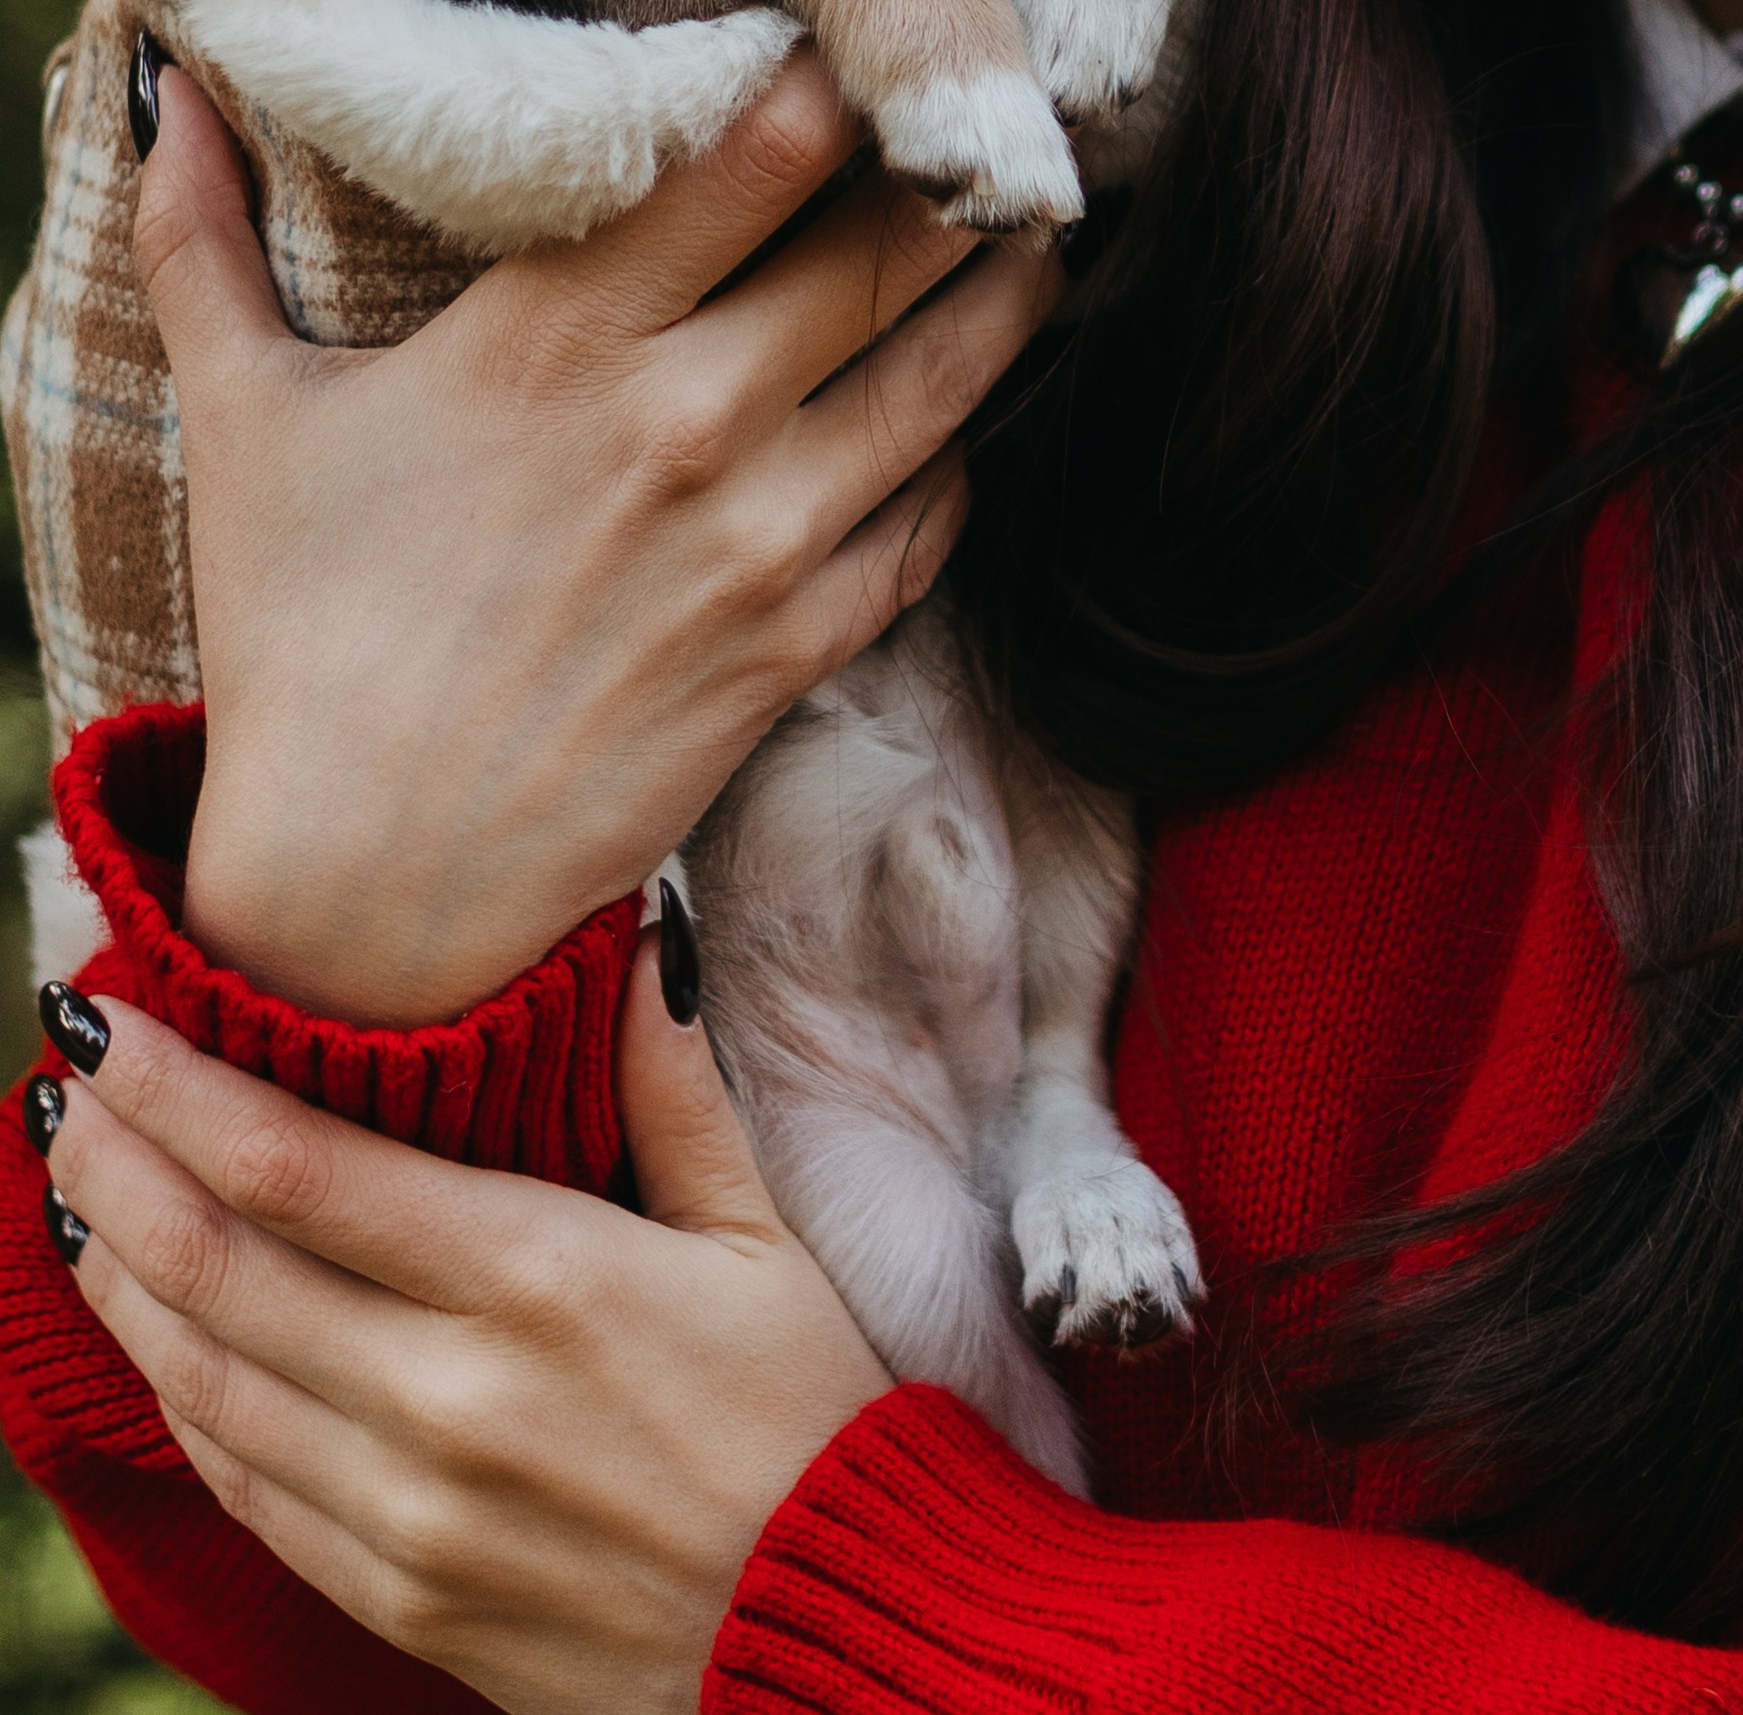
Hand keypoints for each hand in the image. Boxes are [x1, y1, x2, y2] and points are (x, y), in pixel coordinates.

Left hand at [48, 949, 886, 1713]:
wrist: (829, 1640)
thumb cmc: (812, 1421)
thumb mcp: (760, 1237)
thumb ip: (674, 1089)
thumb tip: (637, 939)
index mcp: (538, 1281)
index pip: (297, 1166)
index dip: (179, 1089)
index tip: (112, 1017)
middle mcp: (444, 1399)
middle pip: (215, 1263)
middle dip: (115, 1163)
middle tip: (61, 1085)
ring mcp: (403, 1512)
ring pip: (202, 1376)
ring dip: (118, 1274)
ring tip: (73, 1192)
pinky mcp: (391, 1593)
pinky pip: (240, 1482)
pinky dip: (176, 1394)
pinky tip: (153, 1330)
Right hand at [138, 54, 1060, 1023]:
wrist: (360, 884)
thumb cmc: (302, 634)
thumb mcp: (241, 418)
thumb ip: (201, 240)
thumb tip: (167, 92)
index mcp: (559, 333)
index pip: (760, 145)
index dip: (843, 67)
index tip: (870, 29)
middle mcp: (684, 417)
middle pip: (892, 238)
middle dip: (958, 163)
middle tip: (992, 114)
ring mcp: (761, 537)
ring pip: (953, 367)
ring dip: (1008, 289)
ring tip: (1032, 230)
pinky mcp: (803, 644)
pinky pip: (939, 513)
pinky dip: (967, 453)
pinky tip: (966, 412)